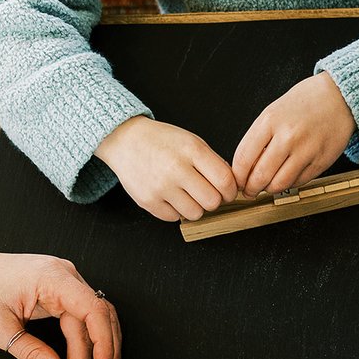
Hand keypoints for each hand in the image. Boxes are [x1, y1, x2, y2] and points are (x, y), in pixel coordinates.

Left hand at [0, 243, 120, 358]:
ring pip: (98, 320)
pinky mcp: (62, 292)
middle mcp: (64, 275)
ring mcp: (65, 282)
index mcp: (51, 278)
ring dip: (103, 351)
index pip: (93, 311)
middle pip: (98, 320)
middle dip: (104, 356)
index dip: (104, 344)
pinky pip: (86, 317)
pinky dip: (91, 341)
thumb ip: (31, 353)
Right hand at [95, 116, 236, 221]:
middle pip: (212, 202)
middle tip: (204, 192)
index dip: (230, 191)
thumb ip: (213, 163)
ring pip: (196, 213)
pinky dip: (175, 210)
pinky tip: (169, 195)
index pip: (225, 180)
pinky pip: (175, 218)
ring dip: (195, 207)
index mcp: (191, 150)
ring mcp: (161, 187)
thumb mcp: (191, 142)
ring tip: (185, 193)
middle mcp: (176, 168)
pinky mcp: (148, 201)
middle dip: (213, 200)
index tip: (226, 192)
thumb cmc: (162, 142)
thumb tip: (232, 187)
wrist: (125, 140)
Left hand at [232, 73, 355, 196]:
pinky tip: (288, 175)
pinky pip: (298, 182)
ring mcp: (305, 151)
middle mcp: (287, 136)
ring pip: (279, 184)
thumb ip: (259, 138)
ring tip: (268, 184)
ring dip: (270, 189)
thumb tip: (245, 168)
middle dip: (251, 189)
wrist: (338, 97)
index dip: (238, 176)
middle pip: (260, 176)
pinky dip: (290, 183)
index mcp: (270, 121)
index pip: (244, 158)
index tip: (238, 182)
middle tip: (249, 191)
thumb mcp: (274, 112)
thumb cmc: (304, 104)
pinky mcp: (320, 162)